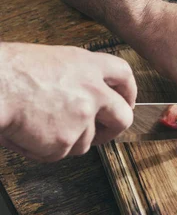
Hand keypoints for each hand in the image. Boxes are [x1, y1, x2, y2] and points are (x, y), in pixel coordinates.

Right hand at [0, 43, 135, 161]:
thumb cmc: (8, 70)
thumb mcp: (49, 60)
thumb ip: (74, 79)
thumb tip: (80, 98)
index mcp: (87, 65)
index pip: (123, 75)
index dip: (128, 91)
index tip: (125, 101)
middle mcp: (92, 92)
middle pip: (123, 117)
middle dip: (114, 129)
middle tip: (101, 132)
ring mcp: (82, 118)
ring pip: (85, 141)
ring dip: (65, 140)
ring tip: (36, 124)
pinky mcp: (65, 141)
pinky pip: (58, 154)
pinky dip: (41, 149)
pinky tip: (25, 133)